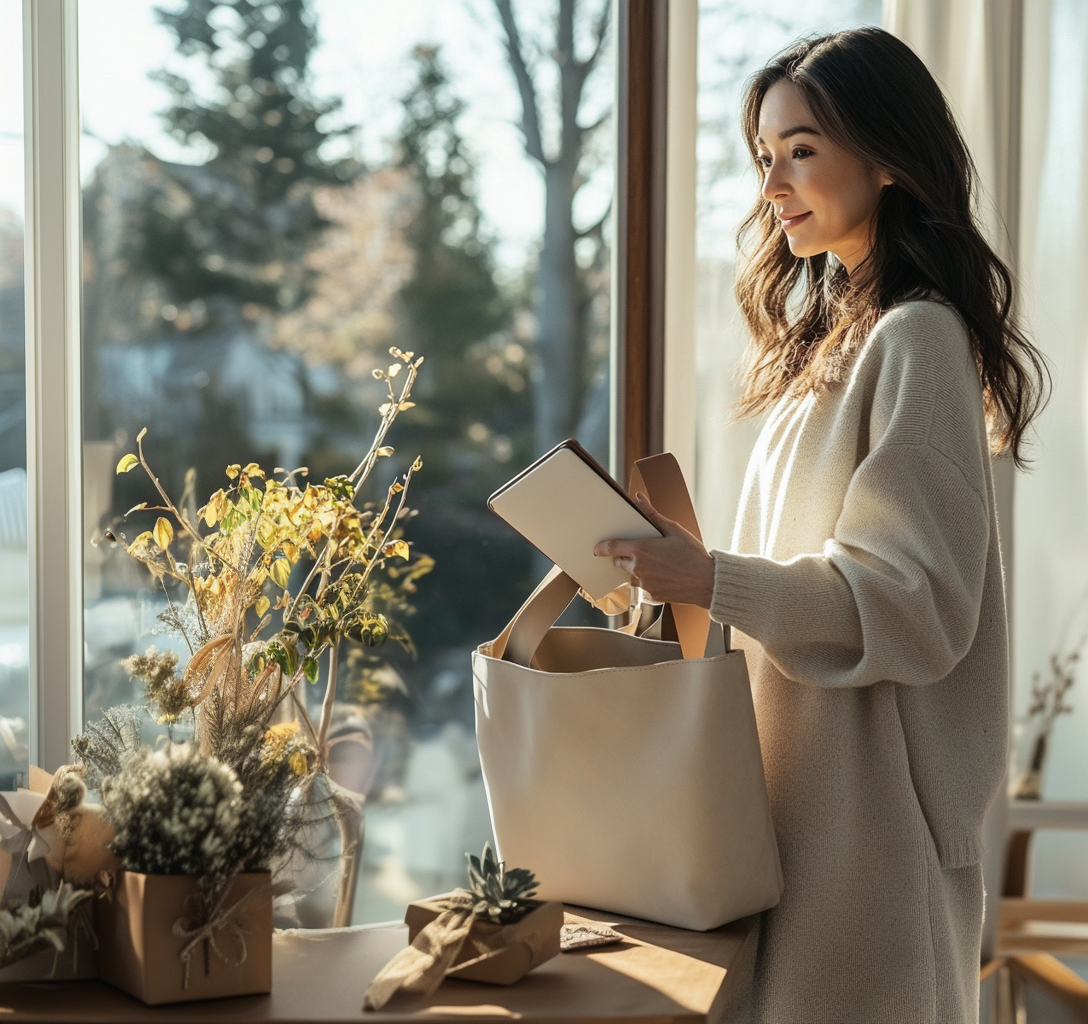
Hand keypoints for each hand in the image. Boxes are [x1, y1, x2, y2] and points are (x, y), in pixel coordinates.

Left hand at [594, 492, 714, 607]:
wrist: (707, 581)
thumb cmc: (693, 555)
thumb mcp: (673, 529)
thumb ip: (652, 514)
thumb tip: (639, 498)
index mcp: (641, 549)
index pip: (612, 548)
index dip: (602, 548)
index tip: (597, 548)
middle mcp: (639, 568)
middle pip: (619, 562)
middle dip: (624, 557)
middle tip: (641, 552)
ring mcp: (645, 583)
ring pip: (632, 575)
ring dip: (638, 570)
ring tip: (658, 564)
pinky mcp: (652, 595)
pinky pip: (644, 586)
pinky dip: (650, 580)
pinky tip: (665, 575)